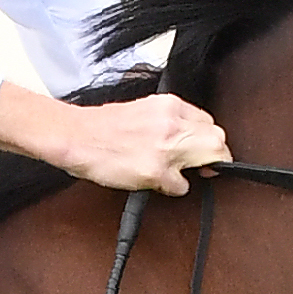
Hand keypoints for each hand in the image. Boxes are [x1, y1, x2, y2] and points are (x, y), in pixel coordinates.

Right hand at [0, 84, 230, 194]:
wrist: (75, 136)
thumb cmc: (100, 127)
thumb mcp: (142, 110)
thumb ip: (167, 120)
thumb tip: (185, 136)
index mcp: (168, 104)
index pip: (208, 121)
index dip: (208, 141)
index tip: (204, 152)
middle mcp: (171, 122)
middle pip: (217, 139)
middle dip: (215, 156)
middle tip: (203, 168)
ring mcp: (166, 146)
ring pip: (210, 158)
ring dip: (198, 170)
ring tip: (176, 173)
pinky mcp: (156, 171)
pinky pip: (182, 186)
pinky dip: (173, 188)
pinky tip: (155, 182)